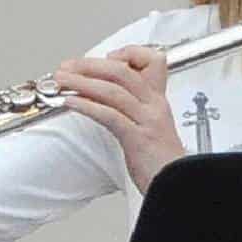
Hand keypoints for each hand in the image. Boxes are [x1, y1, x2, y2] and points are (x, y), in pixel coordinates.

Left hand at [54, 45, 184, 192]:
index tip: (105, 59)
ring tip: (62, 81)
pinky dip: (87, 106)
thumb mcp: (150, 128)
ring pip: (112, 90)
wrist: (179, 187)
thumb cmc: (162, 163)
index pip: (150, 60)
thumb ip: (131, 111)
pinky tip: (71, 103)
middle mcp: (154, 105)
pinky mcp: (138, 138)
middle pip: (122, 71)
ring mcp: (147, 120)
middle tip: (67, 67)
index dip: (126, 54)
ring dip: (82, 82)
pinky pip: (109, 115)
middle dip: (89, 65)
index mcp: (157, 100)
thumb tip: (101, 99)